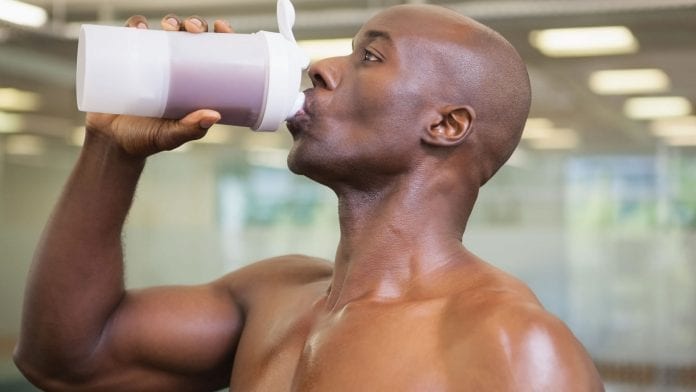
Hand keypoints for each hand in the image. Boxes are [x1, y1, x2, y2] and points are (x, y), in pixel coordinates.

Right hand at [85, 15, 233, 157]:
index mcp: (192, 83)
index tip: (223, 27)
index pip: (211, 53)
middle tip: (193, 30)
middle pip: (189, 37)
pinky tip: (139, 27)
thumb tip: (214, 115)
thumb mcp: (171, 136)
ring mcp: (150, 63)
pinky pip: (130, 36)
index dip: (220, 36)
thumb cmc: (147, 139)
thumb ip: (190, 129)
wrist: (111, 143)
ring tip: (169, 27)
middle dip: (194, 25)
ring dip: (170, 21)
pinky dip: (135, 26)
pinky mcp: (125, 61)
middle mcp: (173, 68)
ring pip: (163, 32)